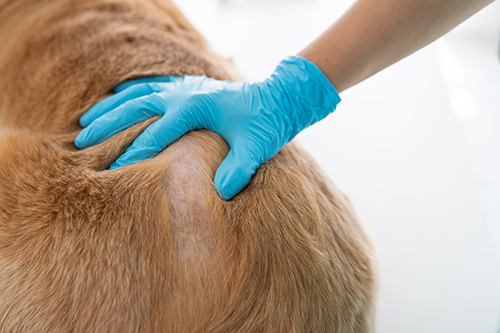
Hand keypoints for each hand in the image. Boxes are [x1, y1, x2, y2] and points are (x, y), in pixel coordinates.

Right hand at [75, 56, 339, 199]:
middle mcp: (184, 93)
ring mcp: (184, 87)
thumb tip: (220, 193)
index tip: (112, 172)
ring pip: (137, 94)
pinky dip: (129, 93)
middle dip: (108, 125)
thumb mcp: (256, 148)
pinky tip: (115, 99)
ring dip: (110, 107)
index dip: (133, 153)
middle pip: (135, 107)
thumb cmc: (266, 123)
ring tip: (84, 120)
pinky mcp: (187, 87)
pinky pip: (150, 87)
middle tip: (81, 141)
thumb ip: (238, 170)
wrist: (278, 97)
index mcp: (196, 107)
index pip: (156, 133)